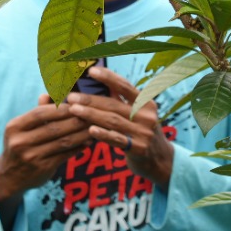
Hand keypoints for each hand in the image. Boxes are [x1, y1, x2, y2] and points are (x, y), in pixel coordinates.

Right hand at [0, 95, 92, 202]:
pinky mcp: (43, 168)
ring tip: (93, 127)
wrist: (10, 176)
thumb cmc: (20, 145)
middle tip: (90, 114)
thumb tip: (49, 93)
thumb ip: (37, 111)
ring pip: (62, 141)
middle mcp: (21, 142)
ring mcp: (31, 156)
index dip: (59, 108)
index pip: (40, 113)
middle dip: (74, 120)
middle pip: (53, 128)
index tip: (75, 104)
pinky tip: (87, 142)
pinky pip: (65, 155)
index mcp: (15, 127)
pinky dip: (78, 147)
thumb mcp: (21, 128)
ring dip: (80, 134)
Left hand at [64, 66, 174, 188]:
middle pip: (114, 104)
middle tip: (71, 97)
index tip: (90, 71)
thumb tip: (98, 79)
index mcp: (146, 102)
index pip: (125, 86)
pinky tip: (90, 130)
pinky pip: (118, 140)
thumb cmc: (140, 129)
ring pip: (113, 121)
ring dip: (91, 114)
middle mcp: (147, 116)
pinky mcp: (139, 148)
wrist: (160, 159)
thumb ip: (120, 98)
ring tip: (73, 109)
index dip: (108, 77)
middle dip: (90, 100)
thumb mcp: (136, 112)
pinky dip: (104, 134)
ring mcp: (144, 133)